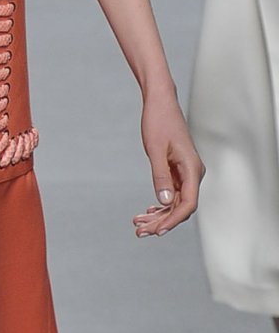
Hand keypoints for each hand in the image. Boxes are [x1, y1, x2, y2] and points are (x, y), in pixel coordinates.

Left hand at [133, 90, 203, 236]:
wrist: (160, 101)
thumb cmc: (158, 121)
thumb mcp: (155, 149)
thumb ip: (160, 176)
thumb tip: (163, 203)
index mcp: (192, 168)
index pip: (188, 204)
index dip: (173, 220)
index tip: (157, 231)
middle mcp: (193, 173)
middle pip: (181, 206)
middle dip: (162, 221)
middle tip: (140, 231)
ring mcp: (186, 172)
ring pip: (175, 201)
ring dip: (159, 214)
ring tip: (139, 224)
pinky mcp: (178, 169)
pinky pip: (172, 192)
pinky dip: (160, 203)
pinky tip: (148, 211)